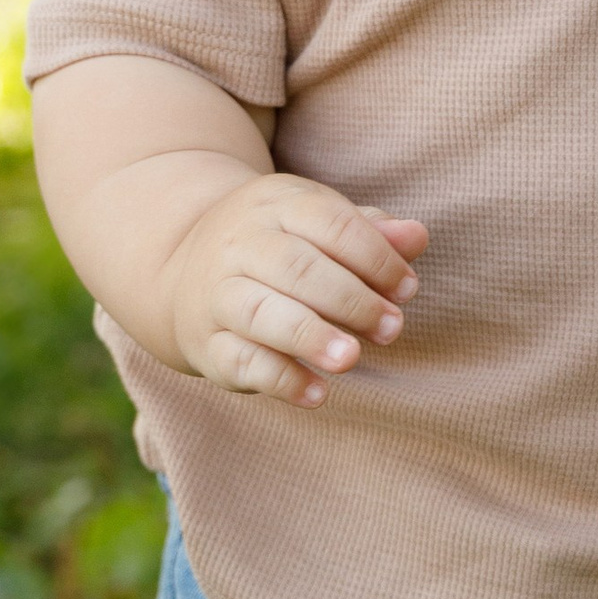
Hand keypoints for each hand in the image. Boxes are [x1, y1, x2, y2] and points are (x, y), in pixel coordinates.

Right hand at [164, 174, 426, 404]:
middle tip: (391, 329)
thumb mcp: (318, 225)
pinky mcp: (207, 344)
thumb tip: (416, 237)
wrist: (181, 272)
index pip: (330, 223)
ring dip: (311, 336)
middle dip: (351, 300)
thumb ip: (370, 233)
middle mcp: (240, 245)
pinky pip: (241, 361)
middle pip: (297, 268)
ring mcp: (218, 295)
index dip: (376, 257)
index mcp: (276, 205)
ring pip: (262, 313)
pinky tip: (318, 393)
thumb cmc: (277, 247)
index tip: (407, 290)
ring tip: (351, 359)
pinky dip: (281, 379)